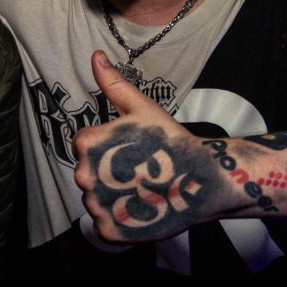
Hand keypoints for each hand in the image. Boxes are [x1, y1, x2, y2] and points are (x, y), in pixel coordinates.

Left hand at [74, 51, 217, 242]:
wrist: (202, 180)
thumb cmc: (170, 140)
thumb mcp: (141, 106)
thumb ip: (113, 83)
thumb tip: (95, 56)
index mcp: (88, 143)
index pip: (83, 145)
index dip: (107, 146)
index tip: (130, 149)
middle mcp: (85, 175)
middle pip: (87, 173)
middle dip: (107, 172)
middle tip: (138, 170)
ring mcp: (97, 206)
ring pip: (95, 200)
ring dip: (113, 197)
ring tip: (141, 190)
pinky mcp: (109, 230)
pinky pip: (104, 225)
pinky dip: (119, 221)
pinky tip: (139, 209)